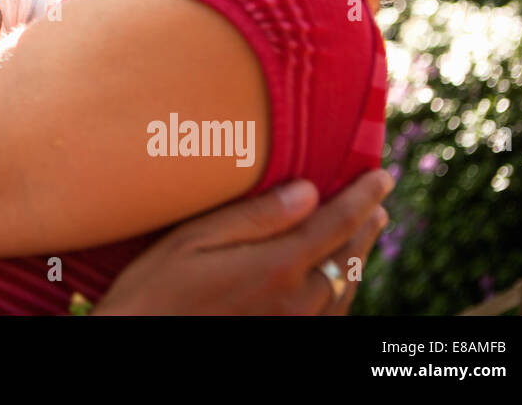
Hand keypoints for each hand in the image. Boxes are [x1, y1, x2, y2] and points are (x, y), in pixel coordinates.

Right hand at [91, 169, 393, 314]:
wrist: (140, 346)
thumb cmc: (155, 291)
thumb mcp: (193, 240)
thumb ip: (254, 216)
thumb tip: (308, 191)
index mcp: (277, 267)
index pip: (336, 223)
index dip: (362, 196)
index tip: (380, 176)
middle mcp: (297, 301)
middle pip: (348, 256)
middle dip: (366, 224)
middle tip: (378, 200)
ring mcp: (296, 328)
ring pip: (345, 288)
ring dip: (359, 255)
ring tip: (365, 232)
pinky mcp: (287, 342)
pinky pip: (332, 314)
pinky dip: (344, 288)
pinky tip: (336, 278)